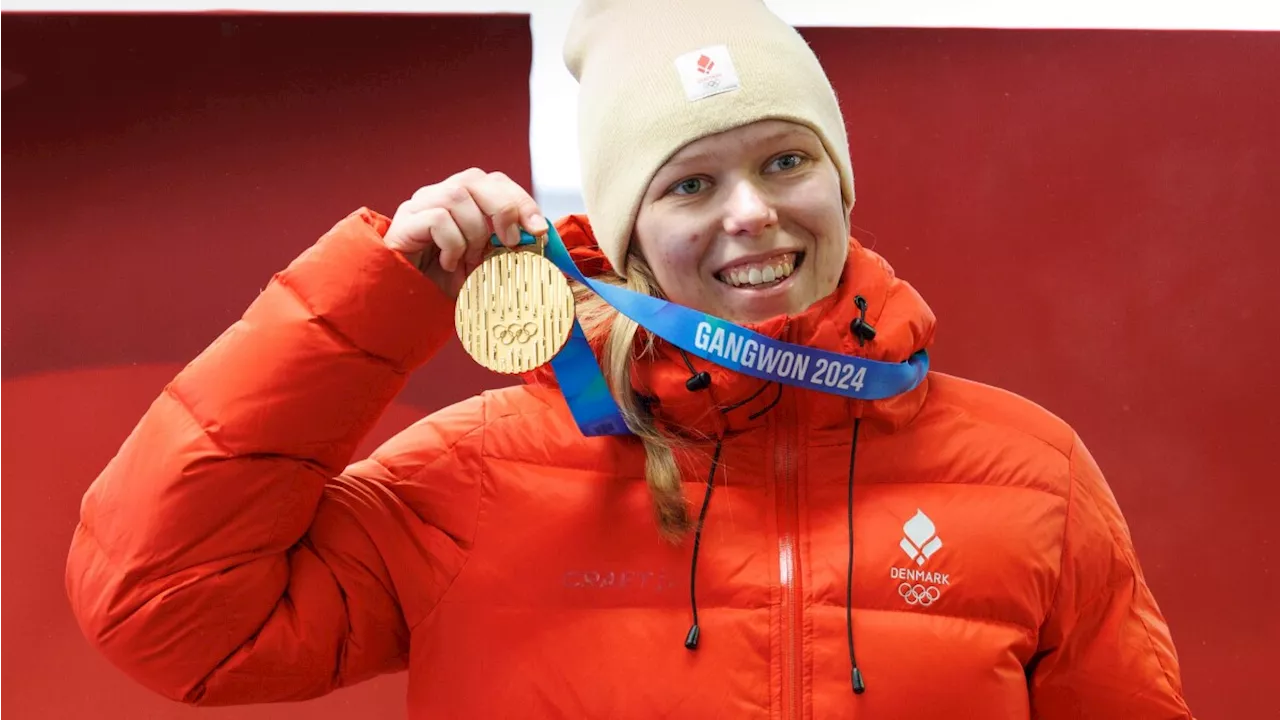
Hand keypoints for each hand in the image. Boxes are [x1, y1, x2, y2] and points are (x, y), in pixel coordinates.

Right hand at [383, 168, 547, 296]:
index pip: (494, 182)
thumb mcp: (484, 264)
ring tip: (470, 260)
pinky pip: (438, 219)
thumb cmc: (445, 282)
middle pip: (475, 179)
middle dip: (503, 209)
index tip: (539, 229)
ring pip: (457, 197)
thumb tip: (539, 238)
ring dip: (474, 233)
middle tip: (511, 242)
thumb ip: (505, 248)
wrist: (406, 302)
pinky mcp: (404, 223)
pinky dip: (453, 243)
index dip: (520, 200)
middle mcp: (437, 195)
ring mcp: (418, 207)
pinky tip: (449, 263)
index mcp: (460, 200)